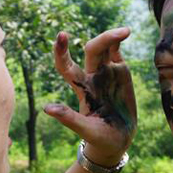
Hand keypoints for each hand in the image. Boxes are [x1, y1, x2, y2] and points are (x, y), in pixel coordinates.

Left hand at [44, 28, 136, 166]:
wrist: (117, 140)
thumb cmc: (99, 138)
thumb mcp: (85, 130)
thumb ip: (69, 118)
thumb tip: (46, 109)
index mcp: (80, 89)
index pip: (66, 66)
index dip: (61, 52)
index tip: (60, 35)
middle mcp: (91, 77)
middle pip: (92, 51)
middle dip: (102, 40)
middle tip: (119, 33)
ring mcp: (105, 73)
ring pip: (104, 48)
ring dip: (112, 37)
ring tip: (126, 32)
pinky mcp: (119, 73)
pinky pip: (116, 52)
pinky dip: (117, 41)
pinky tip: (124, 33)